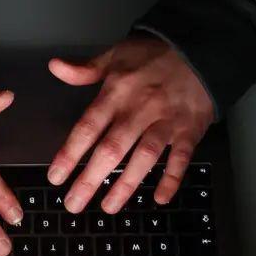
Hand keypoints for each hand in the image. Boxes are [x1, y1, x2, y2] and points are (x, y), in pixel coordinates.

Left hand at [47, 35, 214, 213]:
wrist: (200, 48)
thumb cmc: (153, 55)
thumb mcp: (116, 55)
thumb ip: (85, 69)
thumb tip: (55, 67)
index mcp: (117, 92)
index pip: (88, 126)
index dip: (71, 153)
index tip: (55, 177)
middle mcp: (140, 109)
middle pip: (112, 148)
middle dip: (91, 178)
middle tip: (73, 204)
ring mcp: (166, 121)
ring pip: (144, 156)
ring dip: (126, 184)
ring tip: (108, 207)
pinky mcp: (189, 130)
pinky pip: (181, 158)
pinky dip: (172, 178)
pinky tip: (160, 198)